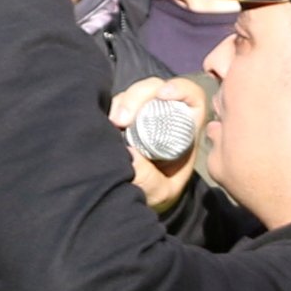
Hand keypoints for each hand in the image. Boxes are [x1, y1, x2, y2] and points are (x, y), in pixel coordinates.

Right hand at [112, 75, 206, 210]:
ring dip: (120, 104)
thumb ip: (150, 179)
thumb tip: (130, 153)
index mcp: (184, 127)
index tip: (164, 95)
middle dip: (138, 96)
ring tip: (113, 123)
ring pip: (130, 94)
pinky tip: (101, 124)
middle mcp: (162, 114)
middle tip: (122, 120)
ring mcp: (137, 114)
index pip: (189, 95)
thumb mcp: (160, 193)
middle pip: (153, 88)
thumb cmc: (155, 195)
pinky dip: (106, 109)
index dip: (179, 88)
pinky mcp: (116, 118)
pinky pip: (111, 105)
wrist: (130, 202)